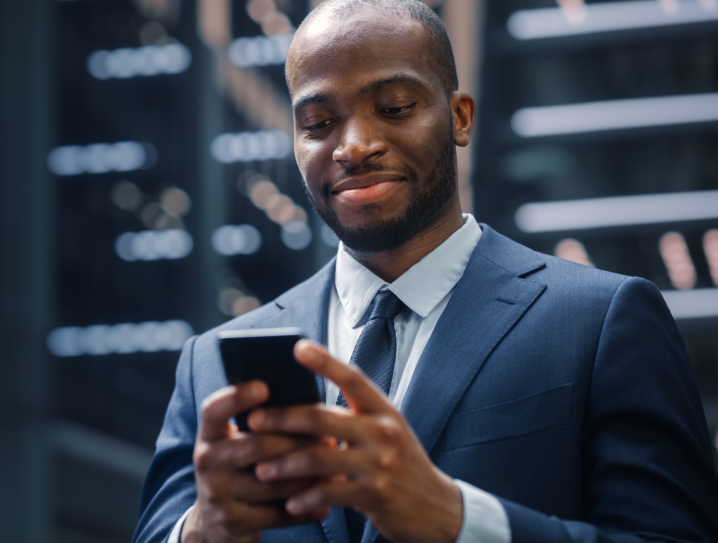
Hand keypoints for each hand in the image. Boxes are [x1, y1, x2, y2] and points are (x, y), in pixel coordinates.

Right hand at [181, 381, 327, 542]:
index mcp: (209, 434)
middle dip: (297, 442)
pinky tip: (323, 502)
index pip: (214, 410)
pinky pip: (275, 513)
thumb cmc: (238, 466)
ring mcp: (217, 493)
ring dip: (306, 476)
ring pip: (270, 482)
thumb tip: (302, 394)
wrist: (214, 521)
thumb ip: (258, 421)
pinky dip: (303, 507)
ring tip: (333, 468)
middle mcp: (207, 461)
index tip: (264, 387)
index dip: (237, 397)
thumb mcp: (235, 440)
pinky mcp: (232, 521)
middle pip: (256, 445)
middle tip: (329, 439)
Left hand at [247, 340, 462, 542]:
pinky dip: (305, 497)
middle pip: (321, 418)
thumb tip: (305, 403)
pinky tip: (289, 501)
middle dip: (282, 418)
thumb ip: (355, 416)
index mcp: (384, 410)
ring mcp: (379, 463)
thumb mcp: (387, 431)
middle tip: (253, 421)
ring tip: (260, 469)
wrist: (436, 507)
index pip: (351, 377)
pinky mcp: (375, 495)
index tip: (297, 347)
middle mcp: (383, 431)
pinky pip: (329, 493)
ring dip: (284, 464)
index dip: (325, 361)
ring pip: (318, 457)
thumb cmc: (401, 463)